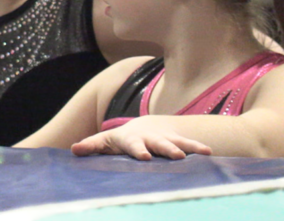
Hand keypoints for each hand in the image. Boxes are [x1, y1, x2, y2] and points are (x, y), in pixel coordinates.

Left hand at [71, 118, 212, 160]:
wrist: (144, 125)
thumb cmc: (121, 139)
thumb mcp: (105, 141)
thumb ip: (92, 145)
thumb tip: (73, 149)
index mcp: (131, 139)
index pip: (133, 145)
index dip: (138, 150)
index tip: (144, 157)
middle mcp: (150, 138)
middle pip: (158, 144)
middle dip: (166, 149)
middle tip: (175, 157)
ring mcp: (165, 139)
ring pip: (176, 143)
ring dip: (186, 148)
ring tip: (198, 154)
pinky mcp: (177, 142)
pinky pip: (190, 145)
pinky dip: (198, 148)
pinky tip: (209, 154)